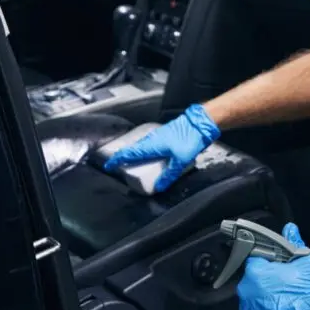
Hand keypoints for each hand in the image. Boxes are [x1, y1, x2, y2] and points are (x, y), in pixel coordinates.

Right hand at [103, 104, 219, 191]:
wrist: (200, 122)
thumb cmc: (190, 139)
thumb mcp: (180, 160)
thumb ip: (169, 175)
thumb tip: (159, 187)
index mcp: (152, 145)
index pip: (129, 153)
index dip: (118, 160)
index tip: (109, 165)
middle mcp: (152, 139)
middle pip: (133, 149)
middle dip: (125, 157)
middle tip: (120, 166)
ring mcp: (158, 135)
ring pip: (141, 145)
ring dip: (135, 153)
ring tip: (134, 162)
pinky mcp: (165, 134)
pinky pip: (150, 143)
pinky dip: (145, 149)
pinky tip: (151, 154)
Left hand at [237, 223, 309, 309]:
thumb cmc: (308, 295)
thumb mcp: (306, 263)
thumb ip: (295, 244)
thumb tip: (290, 230)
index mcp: (255, 272)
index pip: (256, 260)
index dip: (269, 264)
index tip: (278, 269)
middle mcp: (246, 292)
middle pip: (253, 281)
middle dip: (266, 283)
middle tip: (284, 287)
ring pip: (253, 301)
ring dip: (264, 301)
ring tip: (283, 304)